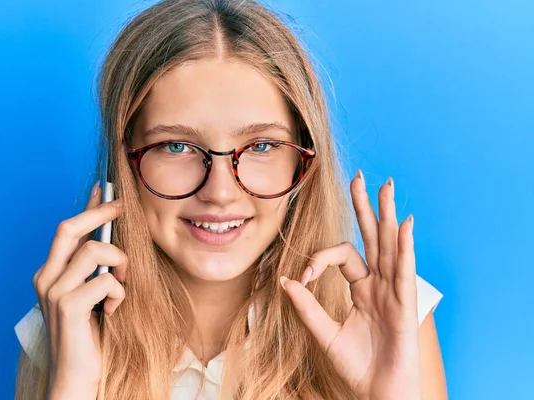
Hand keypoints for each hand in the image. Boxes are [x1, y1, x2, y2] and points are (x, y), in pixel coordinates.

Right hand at [32, 182, 127, 399]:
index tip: (104, 188)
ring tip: (121, 284)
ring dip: (120, 264)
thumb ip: (96, 268)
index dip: (87, 206)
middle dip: (100, 213)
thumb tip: (114, 239)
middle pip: (70, 228)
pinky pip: (106, 280)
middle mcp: (46, 277)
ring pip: (95, 250)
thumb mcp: (92, 295)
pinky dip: (119, 292)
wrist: (77, 376)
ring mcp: (54, 291)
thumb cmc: (89, 334)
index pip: (68, 229)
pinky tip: (113, 310)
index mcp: (50, 273)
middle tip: (123, 209)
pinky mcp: (69, 306)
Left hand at [280, 171, 419, 399]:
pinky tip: (404, 222)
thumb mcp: (325, 334)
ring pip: (390, 244)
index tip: (302, 276)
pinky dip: (405, 245)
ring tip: (387, 184)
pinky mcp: (404, 304)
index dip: (319, 259)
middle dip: (366, 207)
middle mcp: (380, 284)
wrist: (378, 394)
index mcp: (362, 289)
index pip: (342, 256)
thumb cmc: (357, 368)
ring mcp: (394, 291)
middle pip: (373, 237)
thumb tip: (284, 279)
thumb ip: (306, 307)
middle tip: (360, 177)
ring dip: (387, 214)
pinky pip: (404, 269)